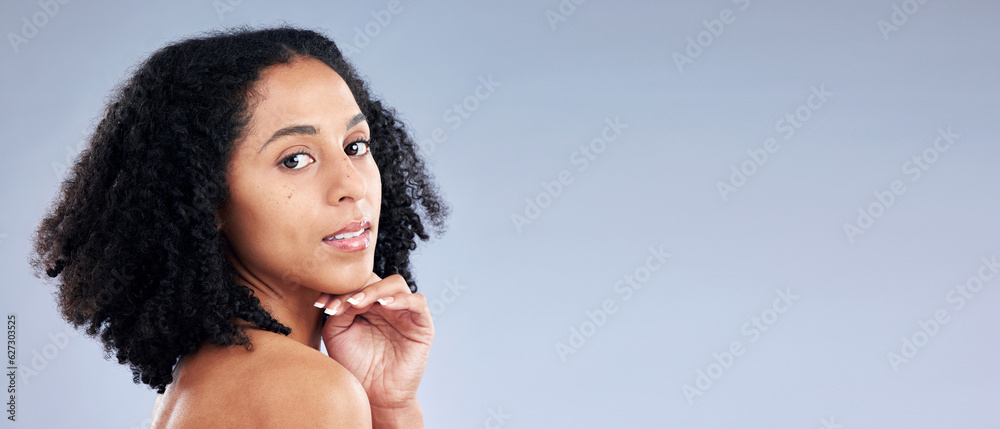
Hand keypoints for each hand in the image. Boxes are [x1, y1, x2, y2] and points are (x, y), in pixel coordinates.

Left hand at [316, 273, 433, 411]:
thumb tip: (346, 293)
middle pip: (375, 279)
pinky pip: (417, 302)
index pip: (357, 284)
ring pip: (396, 284)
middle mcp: (386, 305)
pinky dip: (402, 299)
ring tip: (358, 303)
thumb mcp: (338, 334)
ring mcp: (405, 313)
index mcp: (367, 305)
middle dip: (356, 289)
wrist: (374, 395)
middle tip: (341, 304)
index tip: (321, 303)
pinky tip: (384, 305)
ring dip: (375, 290)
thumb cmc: (355, 366)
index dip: (340, 289)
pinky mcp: (422, 325)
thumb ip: (340, 310)